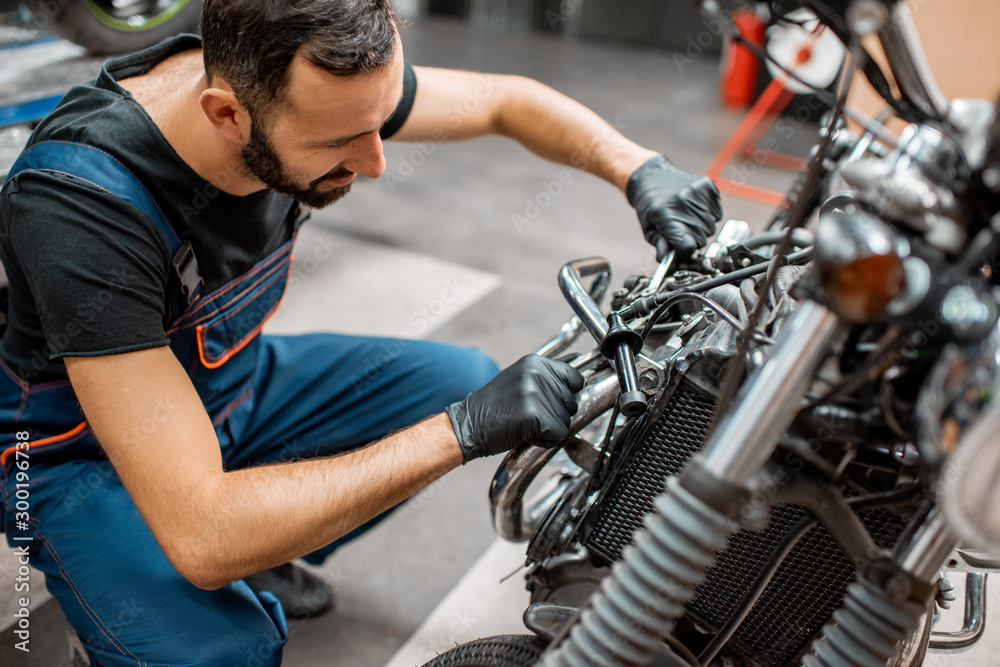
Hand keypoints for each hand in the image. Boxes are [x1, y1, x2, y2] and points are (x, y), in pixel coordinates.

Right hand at [445, 354, 584, 462]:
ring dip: (548, 429)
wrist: (467, 425)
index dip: (566, 396)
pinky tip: (524, 434)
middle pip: (572, 402)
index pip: (575, 377)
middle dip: (555, 414)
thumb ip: (547, 377)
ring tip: (523, 424)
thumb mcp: (520, 381)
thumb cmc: (493, 408)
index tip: (550, 402)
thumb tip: (581, 372)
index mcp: (535, 362)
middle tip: (527, 415)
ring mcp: (537, 393)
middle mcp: (538, 373)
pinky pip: (558, 435)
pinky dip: (544, 442)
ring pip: (566, 421)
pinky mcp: (536, 415)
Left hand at [626, 154, 721, 259]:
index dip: (684, 251)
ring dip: (701, 227)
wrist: (652, 177)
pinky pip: (717, 213)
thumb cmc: (649, 205)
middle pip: (701, 239)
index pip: (688, 246)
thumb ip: (660, 246)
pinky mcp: (708, 186)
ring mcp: (697, 193)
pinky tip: (695, 208)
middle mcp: (683, 202)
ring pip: (711, 227)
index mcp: (666, 215)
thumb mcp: (649, 229)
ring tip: (687, 217)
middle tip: (681, 229)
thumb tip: (668, 262)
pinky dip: (709, 215)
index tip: (680, 248)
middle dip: (692, 239)